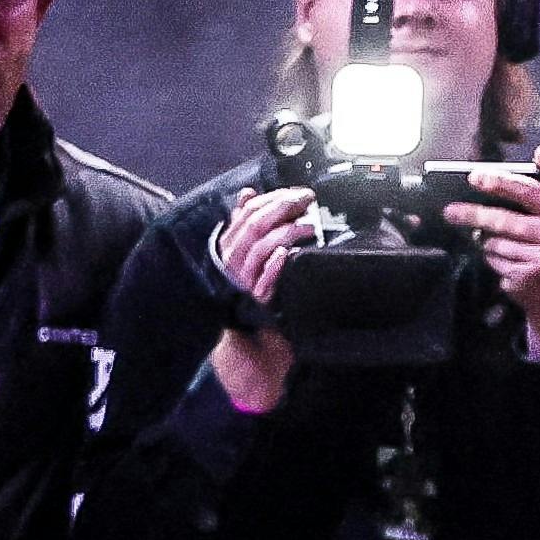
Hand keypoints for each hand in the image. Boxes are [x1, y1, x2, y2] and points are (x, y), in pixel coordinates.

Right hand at [207, 182, 320, 414]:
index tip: (298, 193)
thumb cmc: (250, 295)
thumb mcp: (247, 257)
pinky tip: (288, 254)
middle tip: (308, 201)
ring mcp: (243, 283)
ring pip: (259, 249)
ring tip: (309, 227)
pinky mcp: (255, 304)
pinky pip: (264, 282)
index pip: (247, 215)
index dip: (272, 200)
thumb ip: (245, 225)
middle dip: (282, 209)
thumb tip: (248, 194)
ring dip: (285, 234)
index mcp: (230, 248)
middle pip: (255, 227)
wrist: (248, 346)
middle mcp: (233, 263)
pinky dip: (275, 265)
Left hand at [441, 164, 539, 354]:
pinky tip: (505, 262)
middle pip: (505, 220)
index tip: (475, 177)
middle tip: (451, 211)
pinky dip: (493, 261)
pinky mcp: (528, 280)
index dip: (500, 182)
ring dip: (487, 242)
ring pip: (497, 244)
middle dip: (475, 215)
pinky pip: (496, 263)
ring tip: (493, 242)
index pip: (529, 191)